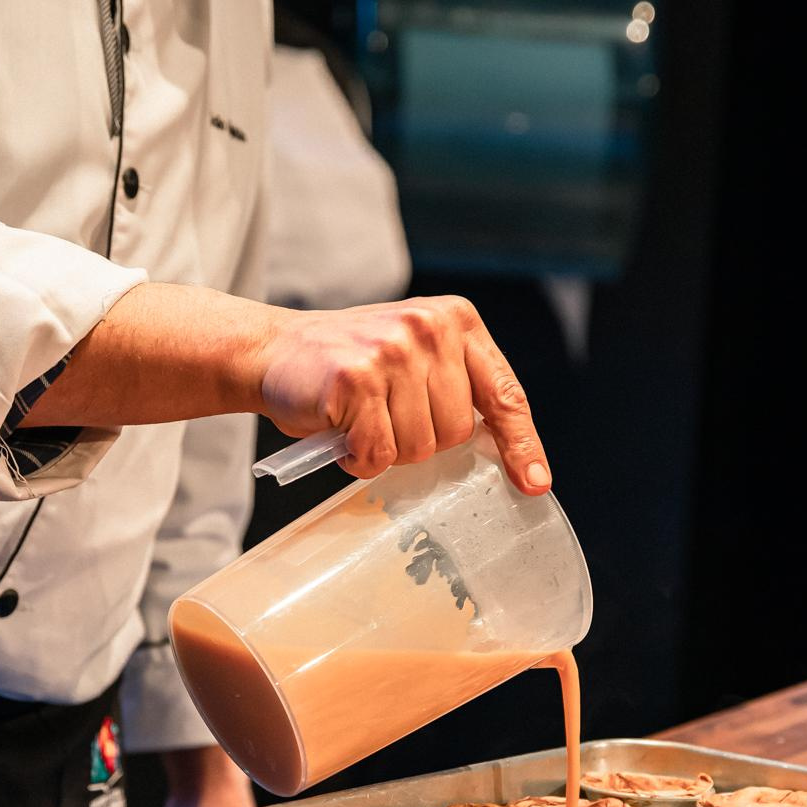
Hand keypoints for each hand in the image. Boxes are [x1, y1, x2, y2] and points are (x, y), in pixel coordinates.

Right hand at [24, 285, 550, 493]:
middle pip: (458, 431)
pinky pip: (378, 452)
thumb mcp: (414, 360)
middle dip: (422, 443)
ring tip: (359, 422)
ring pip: (419, 446)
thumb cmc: (347, 368)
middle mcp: (430, 328)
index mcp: (456, 321)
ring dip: (385, 451)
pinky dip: (357, 457)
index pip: (504, 394)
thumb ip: (454, 389)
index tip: (534, 485)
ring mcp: (394, 351)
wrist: (272, 350)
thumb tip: (498, 457)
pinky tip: (340, 431)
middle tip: (384, 423)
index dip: (522, 446)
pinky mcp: (357, 379)